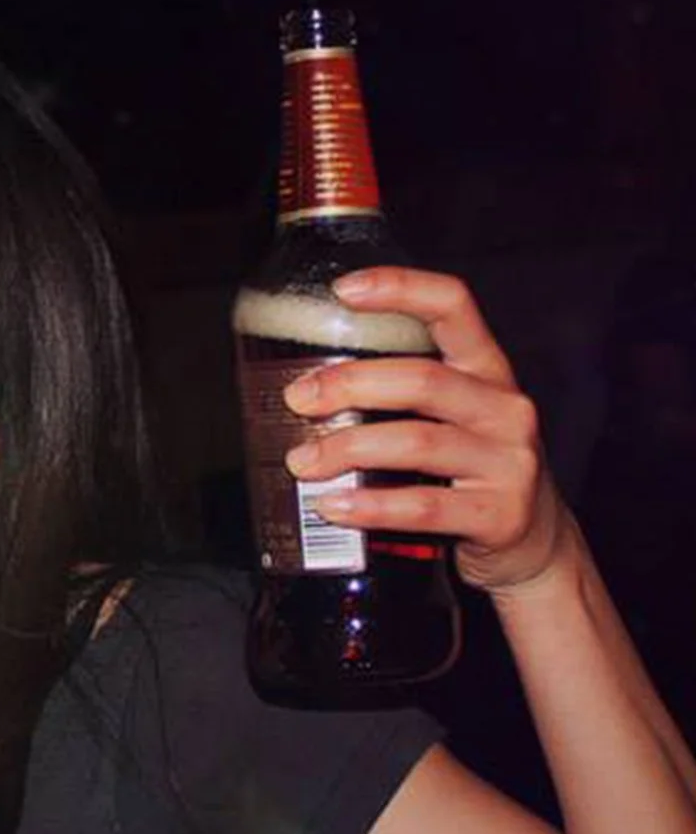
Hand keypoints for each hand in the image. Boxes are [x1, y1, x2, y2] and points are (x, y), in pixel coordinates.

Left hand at [281, 267, 570, 596]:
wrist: (534, 543)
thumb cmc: (471, 471)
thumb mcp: (450, 419)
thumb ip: (397, 396)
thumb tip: (303, 389)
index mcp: (487, 372)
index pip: (454, 308)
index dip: (402, 289)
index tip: (344, 289)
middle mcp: (504, 408)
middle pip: (422, 380)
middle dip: (350, 385)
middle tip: (298, 399)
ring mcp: (509, 461)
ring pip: (419, 442)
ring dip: (349, 449)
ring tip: (302, 462)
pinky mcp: (500, 515)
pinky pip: (425, 506)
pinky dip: (371, 506)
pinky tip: (333, 506)